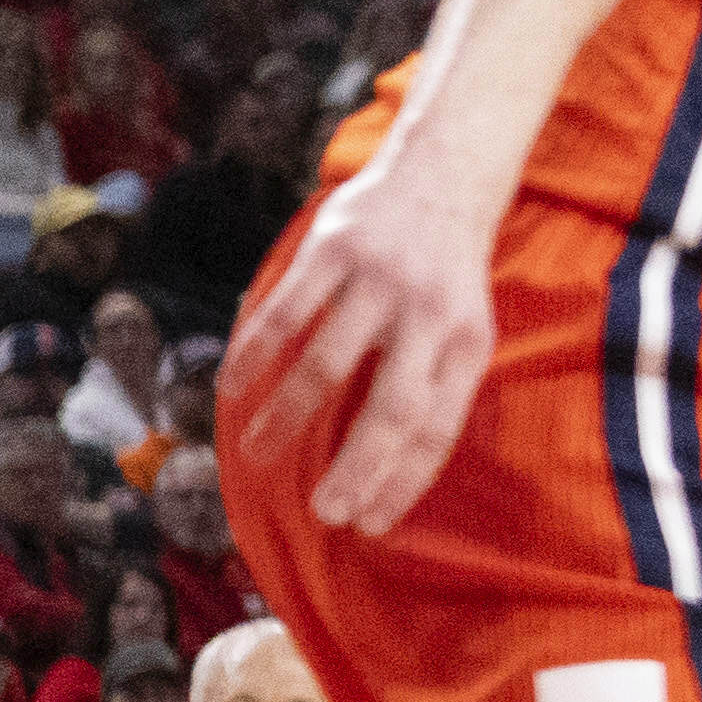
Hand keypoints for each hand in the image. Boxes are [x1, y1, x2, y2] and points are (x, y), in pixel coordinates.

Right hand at [248, 142, 518, 529]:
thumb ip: (431, 387)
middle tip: (322, 513)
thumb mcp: (462, 328)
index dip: (403, 481)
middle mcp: (431, 314)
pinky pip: (288, 312)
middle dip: (356, 468)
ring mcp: (382, 279)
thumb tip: (387, 476)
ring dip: (287, 417)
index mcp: (470, 343)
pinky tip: (231, 389)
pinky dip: (254, 353)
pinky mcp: (335, 248)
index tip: (370, 525)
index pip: (439, 428)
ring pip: (328, 363)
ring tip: (255, 455)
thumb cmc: (446, 276)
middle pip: (393, 408)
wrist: (442, 176)